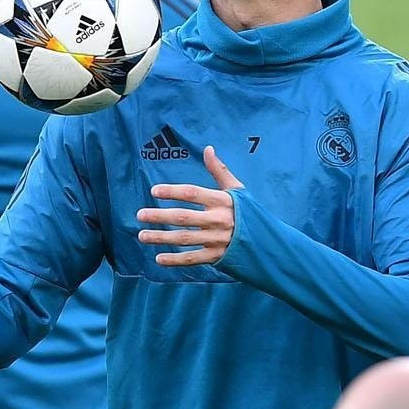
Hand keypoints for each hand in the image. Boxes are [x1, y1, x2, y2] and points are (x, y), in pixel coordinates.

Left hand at [138, 146, 241, 266]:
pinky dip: (175, 260)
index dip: (172, 191)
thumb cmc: (248, 212)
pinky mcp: (217, 256)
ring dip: (162, 238)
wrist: (268, 242)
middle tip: (140, 215)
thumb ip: (219, 171)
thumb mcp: (237, 190)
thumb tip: (208, 148)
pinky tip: (158, 259)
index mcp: (222, 201)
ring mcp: (217, 240)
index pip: (192, 193)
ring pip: (185, 239)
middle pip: (184, 218)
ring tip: (142, 236)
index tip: (154, 190)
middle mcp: (219, 220)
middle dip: (160, 216)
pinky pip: (193, 259)